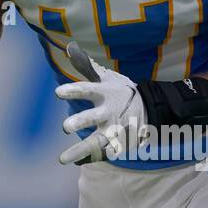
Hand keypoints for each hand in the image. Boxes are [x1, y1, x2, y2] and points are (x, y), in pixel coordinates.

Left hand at [55, 43, 147, 165]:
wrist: (150, 109)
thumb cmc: (120, 91)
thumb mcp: (106, 78)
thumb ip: (86, 66)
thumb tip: (69, 46)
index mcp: (105, 93)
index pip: (87, 90)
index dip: (73, 91)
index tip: (58, 93)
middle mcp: (110, 112)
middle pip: (94, 118)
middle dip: (81, 122)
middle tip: (66, 127)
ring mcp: (115, 130)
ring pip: (97, 142)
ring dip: (81, 150)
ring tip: (63, 159)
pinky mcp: (119, 144)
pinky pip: (103, 153)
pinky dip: (90, 158)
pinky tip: (75, 161)